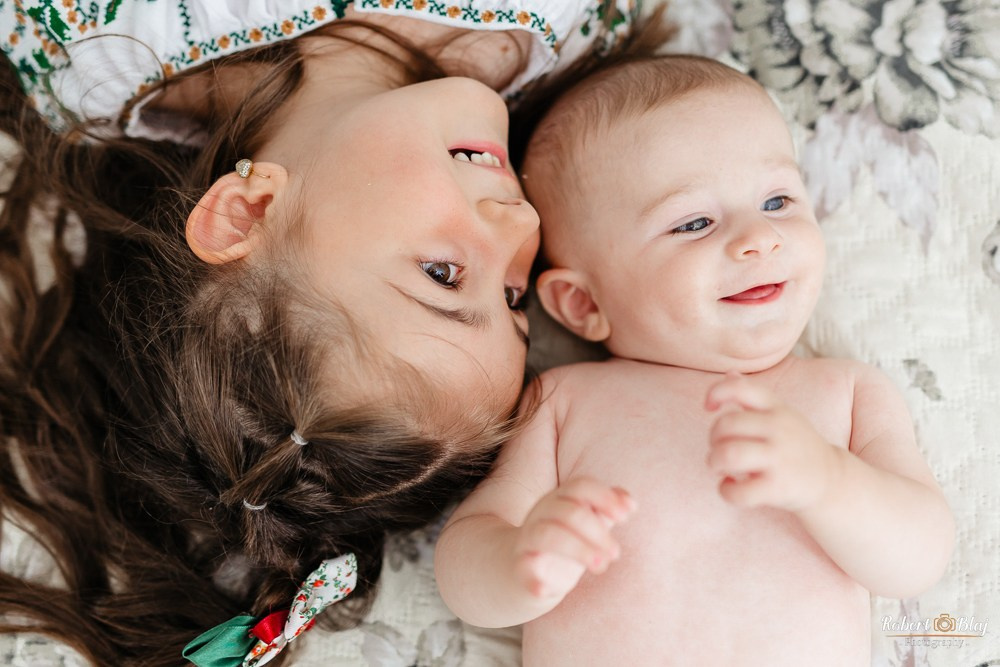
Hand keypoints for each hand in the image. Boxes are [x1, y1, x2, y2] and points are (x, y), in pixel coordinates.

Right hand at [512, 477, 634, 601]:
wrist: (519, 567)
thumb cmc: (562, 541)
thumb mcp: (585, 522)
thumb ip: (606, 509)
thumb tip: (630, 503)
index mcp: (560, 499)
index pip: (580, 487)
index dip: (604, 497)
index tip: (625, 517)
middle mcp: (541, 514)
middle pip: (569, 512)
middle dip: (597, 532)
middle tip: (615, 554)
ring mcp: (528, 539)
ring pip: (547, 534)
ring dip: (578, 549)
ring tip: (600, 566)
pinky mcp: (519, 567)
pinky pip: (523, 567)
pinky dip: (533, 578)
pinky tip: (545, 589)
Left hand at [704, 372, 839, 511]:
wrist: (831, 480)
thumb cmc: (795, 443)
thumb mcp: (781, 413)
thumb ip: (752, 395)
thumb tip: (729, 372)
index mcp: (776, 408)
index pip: (740, 388)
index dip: (716, 393)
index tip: (708, 407)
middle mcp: (779, 429)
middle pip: (725, 425)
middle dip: (712, 438)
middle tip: (719, 448)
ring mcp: (780, 458)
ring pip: (728, 455)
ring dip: (715, 462)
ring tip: (720, 467)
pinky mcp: (779, 488)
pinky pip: (738, 491)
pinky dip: (726, 490)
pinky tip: (732, 486)